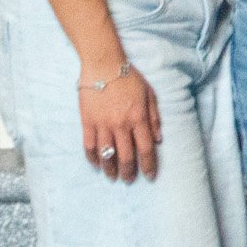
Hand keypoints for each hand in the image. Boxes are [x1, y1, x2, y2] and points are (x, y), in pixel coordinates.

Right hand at [78, 64, 161, 182]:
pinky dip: (93, 158)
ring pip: (107, 155)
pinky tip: (97, 164)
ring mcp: (103, 125)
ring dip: (111, 169)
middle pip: (126, 156)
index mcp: (138, 118)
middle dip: (129, 172)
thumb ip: (154, 117)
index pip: (146, 149)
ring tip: (113, 177)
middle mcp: (121, 125)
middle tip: (130, 180)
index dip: (149, 165)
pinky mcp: (87, 122)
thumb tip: (158, 139)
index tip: (150, 176)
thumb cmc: (130, 78)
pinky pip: (89, 146)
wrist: (104, 65)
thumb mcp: (150, 94)